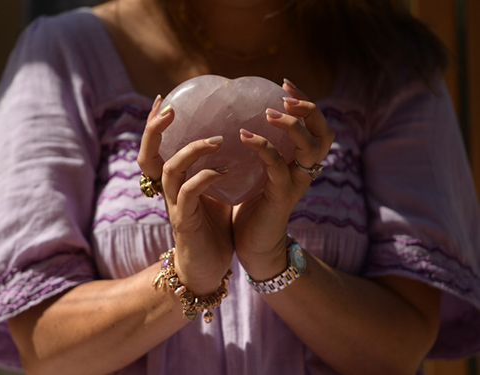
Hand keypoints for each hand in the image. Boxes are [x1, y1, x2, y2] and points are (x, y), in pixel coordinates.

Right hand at [137, 97, 233, 294]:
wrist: (208, 270)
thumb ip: (217, 173)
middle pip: (149, 155)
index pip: (157, 149)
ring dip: (192, 151)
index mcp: (175, 184)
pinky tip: (227, 172)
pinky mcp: (185, 222)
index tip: (163, 99)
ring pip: (171, 170)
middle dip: (155, 130)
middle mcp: (169, 192)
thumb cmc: (213, 231)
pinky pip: (190, 194)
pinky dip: (206, 178)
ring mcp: (174, 207)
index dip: (155, 125)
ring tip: (217, 139)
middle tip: (170, 108)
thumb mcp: (217, 196)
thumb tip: (238, 148)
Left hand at [232, 80, 334, 279]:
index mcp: (300, 162)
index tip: (285, 82)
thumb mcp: (255, 171)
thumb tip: (234, 118)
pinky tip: (245, 137)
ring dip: (292, 126)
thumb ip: (255, 149)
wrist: (253, 245)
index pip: (315, 126)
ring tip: (269, 113)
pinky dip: (264, 148)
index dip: (306, 102)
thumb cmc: (250, 206)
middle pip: (324, 133)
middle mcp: (305, 171)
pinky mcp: (282, 197)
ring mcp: (296, 184)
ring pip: (310, 148)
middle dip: (309, 109)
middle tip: (286, 95)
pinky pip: (278, 167)